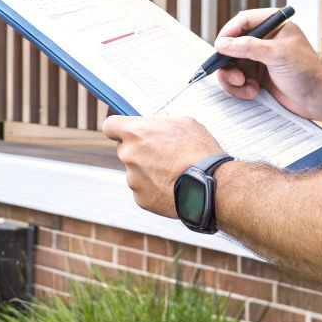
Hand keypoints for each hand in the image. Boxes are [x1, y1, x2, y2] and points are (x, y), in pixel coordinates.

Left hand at [100, 115, 221, 218]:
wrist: (212, 185)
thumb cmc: (200, 150)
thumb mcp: (182, 123)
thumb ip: (159, 125)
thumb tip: (153, 128)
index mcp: (137, 132)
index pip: (110, 126)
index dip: (118, 128)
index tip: (126, 132)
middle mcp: (129, 155)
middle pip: (125, 150)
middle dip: (139, 151)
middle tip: (163, 154)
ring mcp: (133, 179)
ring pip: (135, 171)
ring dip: (149, 171)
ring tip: (174, 173)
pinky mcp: (141, 199)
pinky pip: (143, 190)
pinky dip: (155, 188)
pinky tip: (173, 186)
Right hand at [213, 8, 321, 120]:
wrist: (318, 100)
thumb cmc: (307, 73)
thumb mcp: (277, 55)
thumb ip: (249, 47)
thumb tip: (223, 43)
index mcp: (274, 26)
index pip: (244, 21)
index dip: (229, 32)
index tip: (219, 46)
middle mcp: (265, 41)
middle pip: (233, 44)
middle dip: (229, 61)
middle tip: (234, 75)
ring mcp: (260, 59)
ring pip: (231, 64)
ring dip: (233, 77)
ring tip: (244, 86)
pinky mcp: (257, 77)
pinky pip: (237, 79)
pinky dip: (240, 88)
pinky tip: (253, 92)